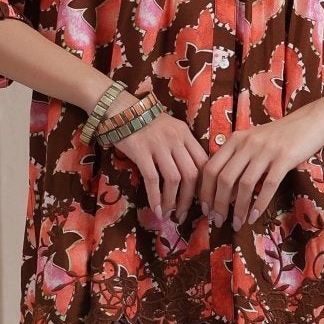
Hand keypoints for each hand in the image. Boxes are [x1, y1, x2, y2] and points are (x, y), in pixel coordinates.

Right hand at [108, 102, 208, 221]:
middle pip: (192, 174)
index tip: (200, 200)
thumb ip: (181, 147)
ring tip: (168, 214)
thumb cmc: (144, 121)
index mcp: (185, 133)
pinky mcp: (141, 151)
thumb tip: (190, 176)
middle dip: (190, 199)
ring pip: (174, 179)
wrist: (119, 108)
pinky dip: (156, 197)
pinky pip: (152, 179)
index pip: (203, 162)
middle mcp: (175, 139)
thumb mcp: (169, 128)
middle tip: (184, 214)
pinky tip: (156, 208)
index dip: (204, 185)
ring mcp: (158, 145)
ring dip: (172, 201)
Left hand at [198, 103, 323, 231]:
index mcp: (235, 139)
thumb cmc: (280, 136)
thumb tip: (224, 194)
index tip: (205, 209)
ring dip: (238, 209)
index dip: (205, 191)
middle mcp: (247, 143)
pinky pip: (268, 185)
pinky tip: (254, 217)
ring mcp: (266, 150)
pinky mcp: (284, 158)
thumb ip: (237, 161)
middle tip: (218, 221)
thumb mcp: (253, 142)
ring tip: (236, 224)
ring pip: (244, 184)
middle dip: (218, 204)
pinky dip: (259, 204)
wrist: (310, 121)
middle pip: (224, 178)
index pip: (210, 168)